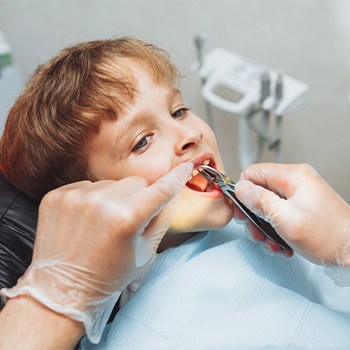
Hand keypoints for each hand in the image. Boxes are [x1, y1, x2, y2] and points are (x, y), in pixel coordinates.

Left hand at [1, 162, 192, 342]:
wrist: (63, 288)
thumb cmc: (109, 274)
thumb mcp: (145, 251)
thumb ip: (163, 217)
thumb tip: (173, 191)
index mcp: (128, 218)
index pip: (161, 189)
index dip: (176, 178)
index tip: (185, 167)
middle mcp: (102, 201)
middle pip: (136, 183)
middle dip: (138, 197)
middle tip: (127, 222)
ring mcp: (76, 196)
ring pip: (112, 183)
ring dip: (113, 198)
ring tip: (103, 224)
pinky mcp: (58, 195)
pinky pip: (88, 186)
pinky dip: (92, 199)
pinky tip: (87, 220)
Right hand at [234, 163, 349, 265]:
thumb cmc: (328, 237)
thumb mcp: (286, 220)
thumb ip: (260, 201)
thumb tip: (240, 188)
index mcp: (293, 176)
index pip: (253, 173)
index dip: (243, 192)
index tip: (243, 212)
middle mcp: (296, 181)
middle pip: (259, 190)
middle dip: (254, 214)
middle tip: (256, 231)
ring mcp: (300, 193)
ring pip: (267, 204)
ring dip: (264, 225)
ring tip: (271, 241)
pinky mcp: (302, 205)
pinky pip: (278, 212)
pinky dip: (275, 228)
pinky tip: (281, 242)